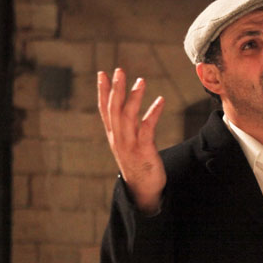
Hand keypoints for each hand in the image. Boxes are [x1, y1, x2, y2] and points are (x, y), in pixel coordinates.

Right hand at [97, 68, 165, 214]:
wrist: (143, 192)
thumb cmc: (137, 166)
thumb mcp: (127, 145)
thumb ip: (126, 129)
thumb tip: (126, 111)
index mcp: (114, 136)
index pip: (105, 110)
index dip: (102, 92)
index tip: (102, 74)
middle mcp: (118, 138)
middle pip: (114, 109)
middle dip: (115, 89)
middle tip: (118, 70)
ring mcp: (129, 145)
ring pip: (128, 117)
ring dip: (134, 97)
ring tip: (140, 80)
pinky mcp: (143, 151)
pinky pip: (147, 129)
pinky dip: (153, 113)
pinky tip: (160, 100)